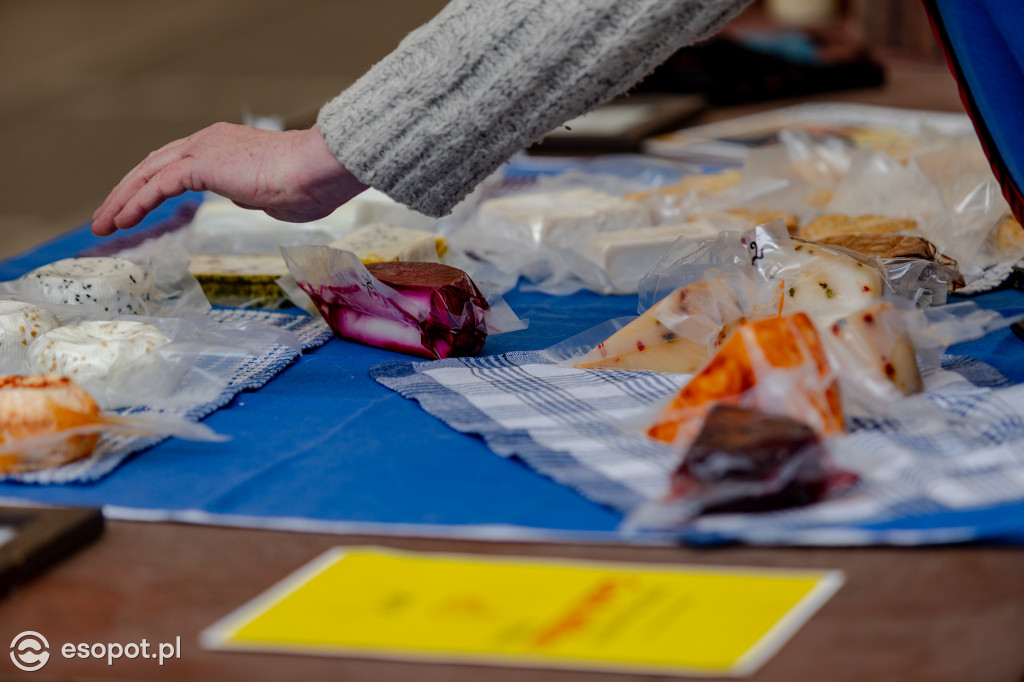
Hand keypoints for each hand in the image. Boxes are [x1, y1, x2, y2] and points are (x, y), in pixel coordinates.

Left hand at [91, 123, 367, 235]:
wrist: (318, 170)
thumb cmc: (311, 185)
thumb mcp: (276, 195)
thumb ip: (256, 195)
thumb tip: (250, 199)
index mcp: (225, 146)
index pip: (176, 163)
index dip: (150, 185)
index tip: (134, 207)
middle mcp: (208, 140)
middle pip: (153, 165)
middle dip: (126, 192)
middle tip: (106, 218)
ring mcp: (203, 149)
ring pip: (148, 173)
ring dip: (121, 200)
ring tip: (103, 225)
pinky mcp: (201, 164)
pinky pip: (157, 185)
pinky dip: (136, 203)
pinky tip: (122, 220)